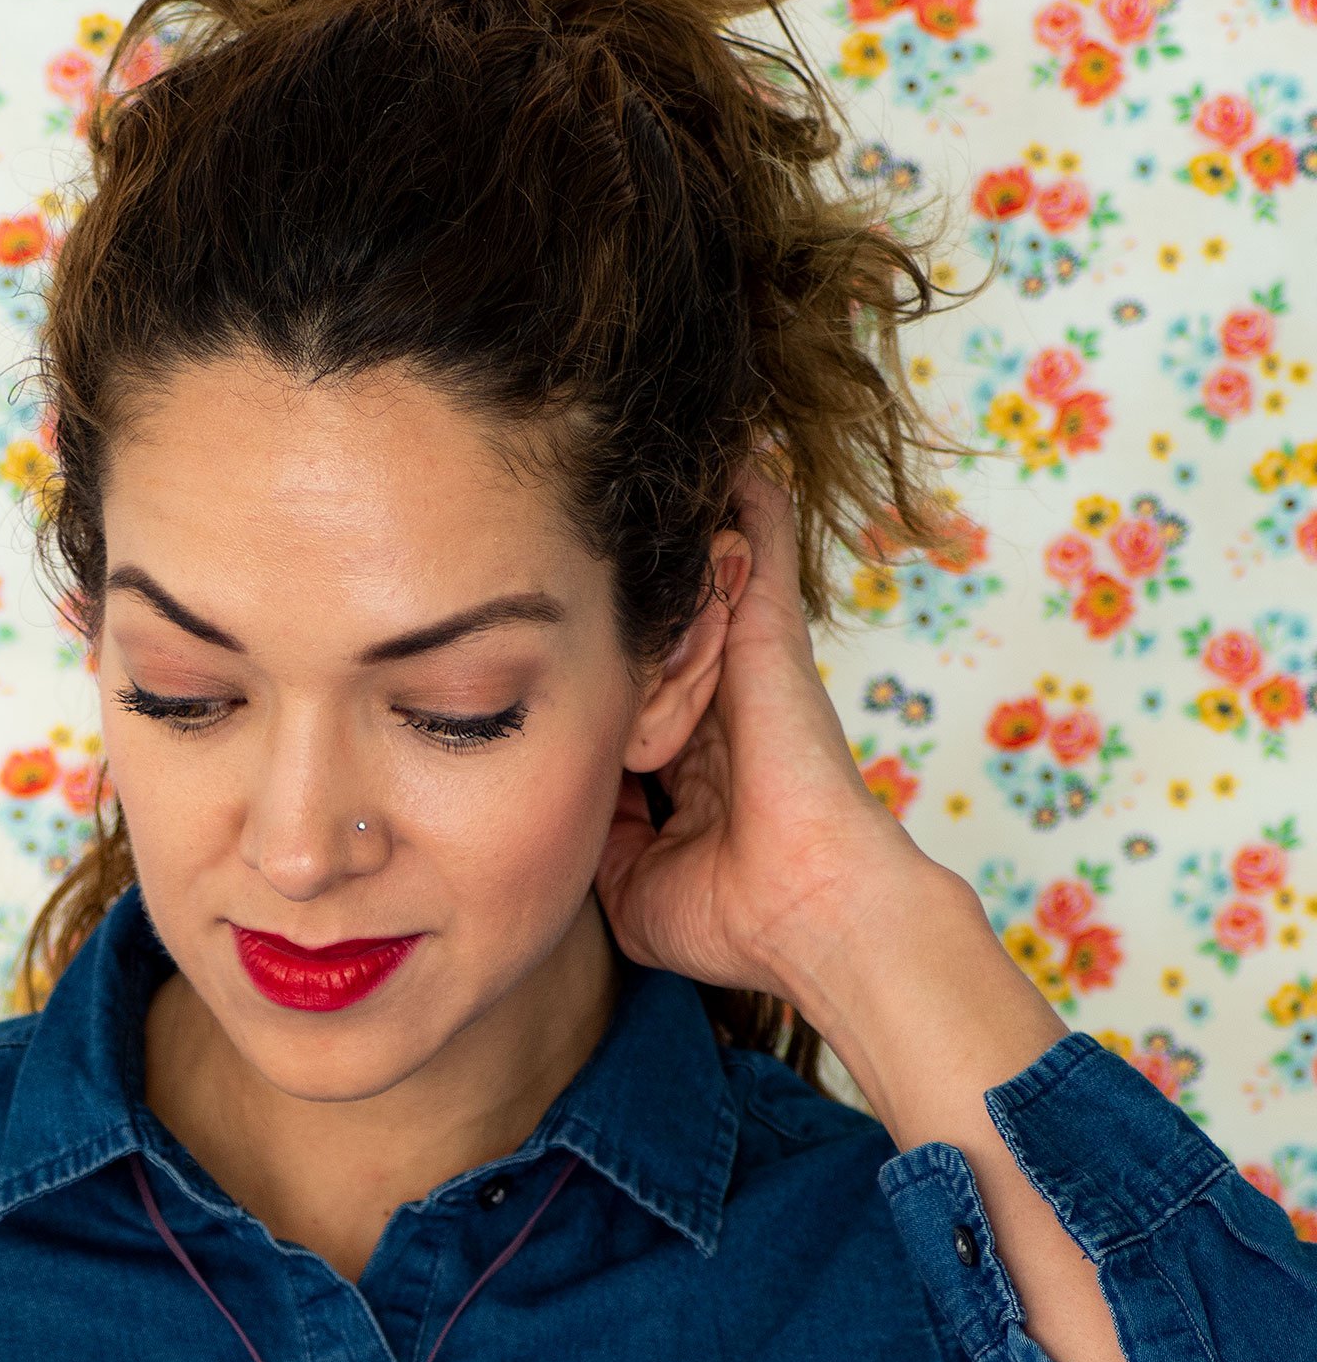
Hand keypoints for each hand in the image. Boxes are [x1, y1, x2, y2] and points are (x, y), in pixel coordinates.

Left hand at [593, 464, 954, 1002]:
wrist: (809, 913)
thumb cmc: (731, 916)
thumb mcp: (631, 883)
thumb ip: (596, 837)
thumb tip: (561, 803)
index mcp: (686, 761)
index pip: (631, 696)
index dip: (594, 666)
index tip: (550, 627)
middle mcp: (715, 705)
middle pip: (661, 628)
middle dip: (628, 583)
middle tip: (580, 517)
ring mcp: (745, 668)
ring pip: (705, 580)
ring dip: (682, 528)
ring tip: (638, 463)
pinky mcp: (771, 640)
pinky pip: (758, 549)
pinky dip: (746, 501)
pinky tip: (731, 445)